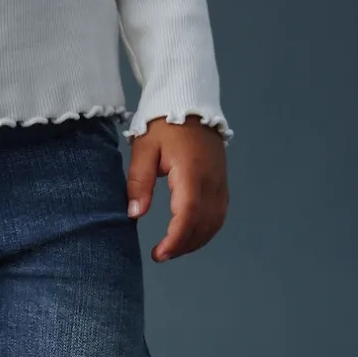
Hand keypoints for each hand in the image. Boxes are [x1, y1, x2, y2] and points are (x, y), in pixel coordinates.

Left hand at [126, 115, 228, 262]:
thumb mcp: (144, 149)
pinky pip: (219, 214)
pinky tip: (189, 235)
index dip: (175, 240)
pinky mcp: (222, 182)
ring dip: (195, 241)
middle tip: (160, 254)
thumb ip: (139, 182)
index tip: (159, 254)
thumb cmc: (162, 125)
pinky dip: (205, 230)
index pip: (188, 214)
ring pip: (214, 223)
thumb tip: (134, 214)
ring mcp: (220, 182)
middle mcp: (212, 180)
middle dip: (182, 245)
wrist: (189, 102)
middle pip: (204, 224)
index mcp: (192, 172)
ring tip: (173, 249)